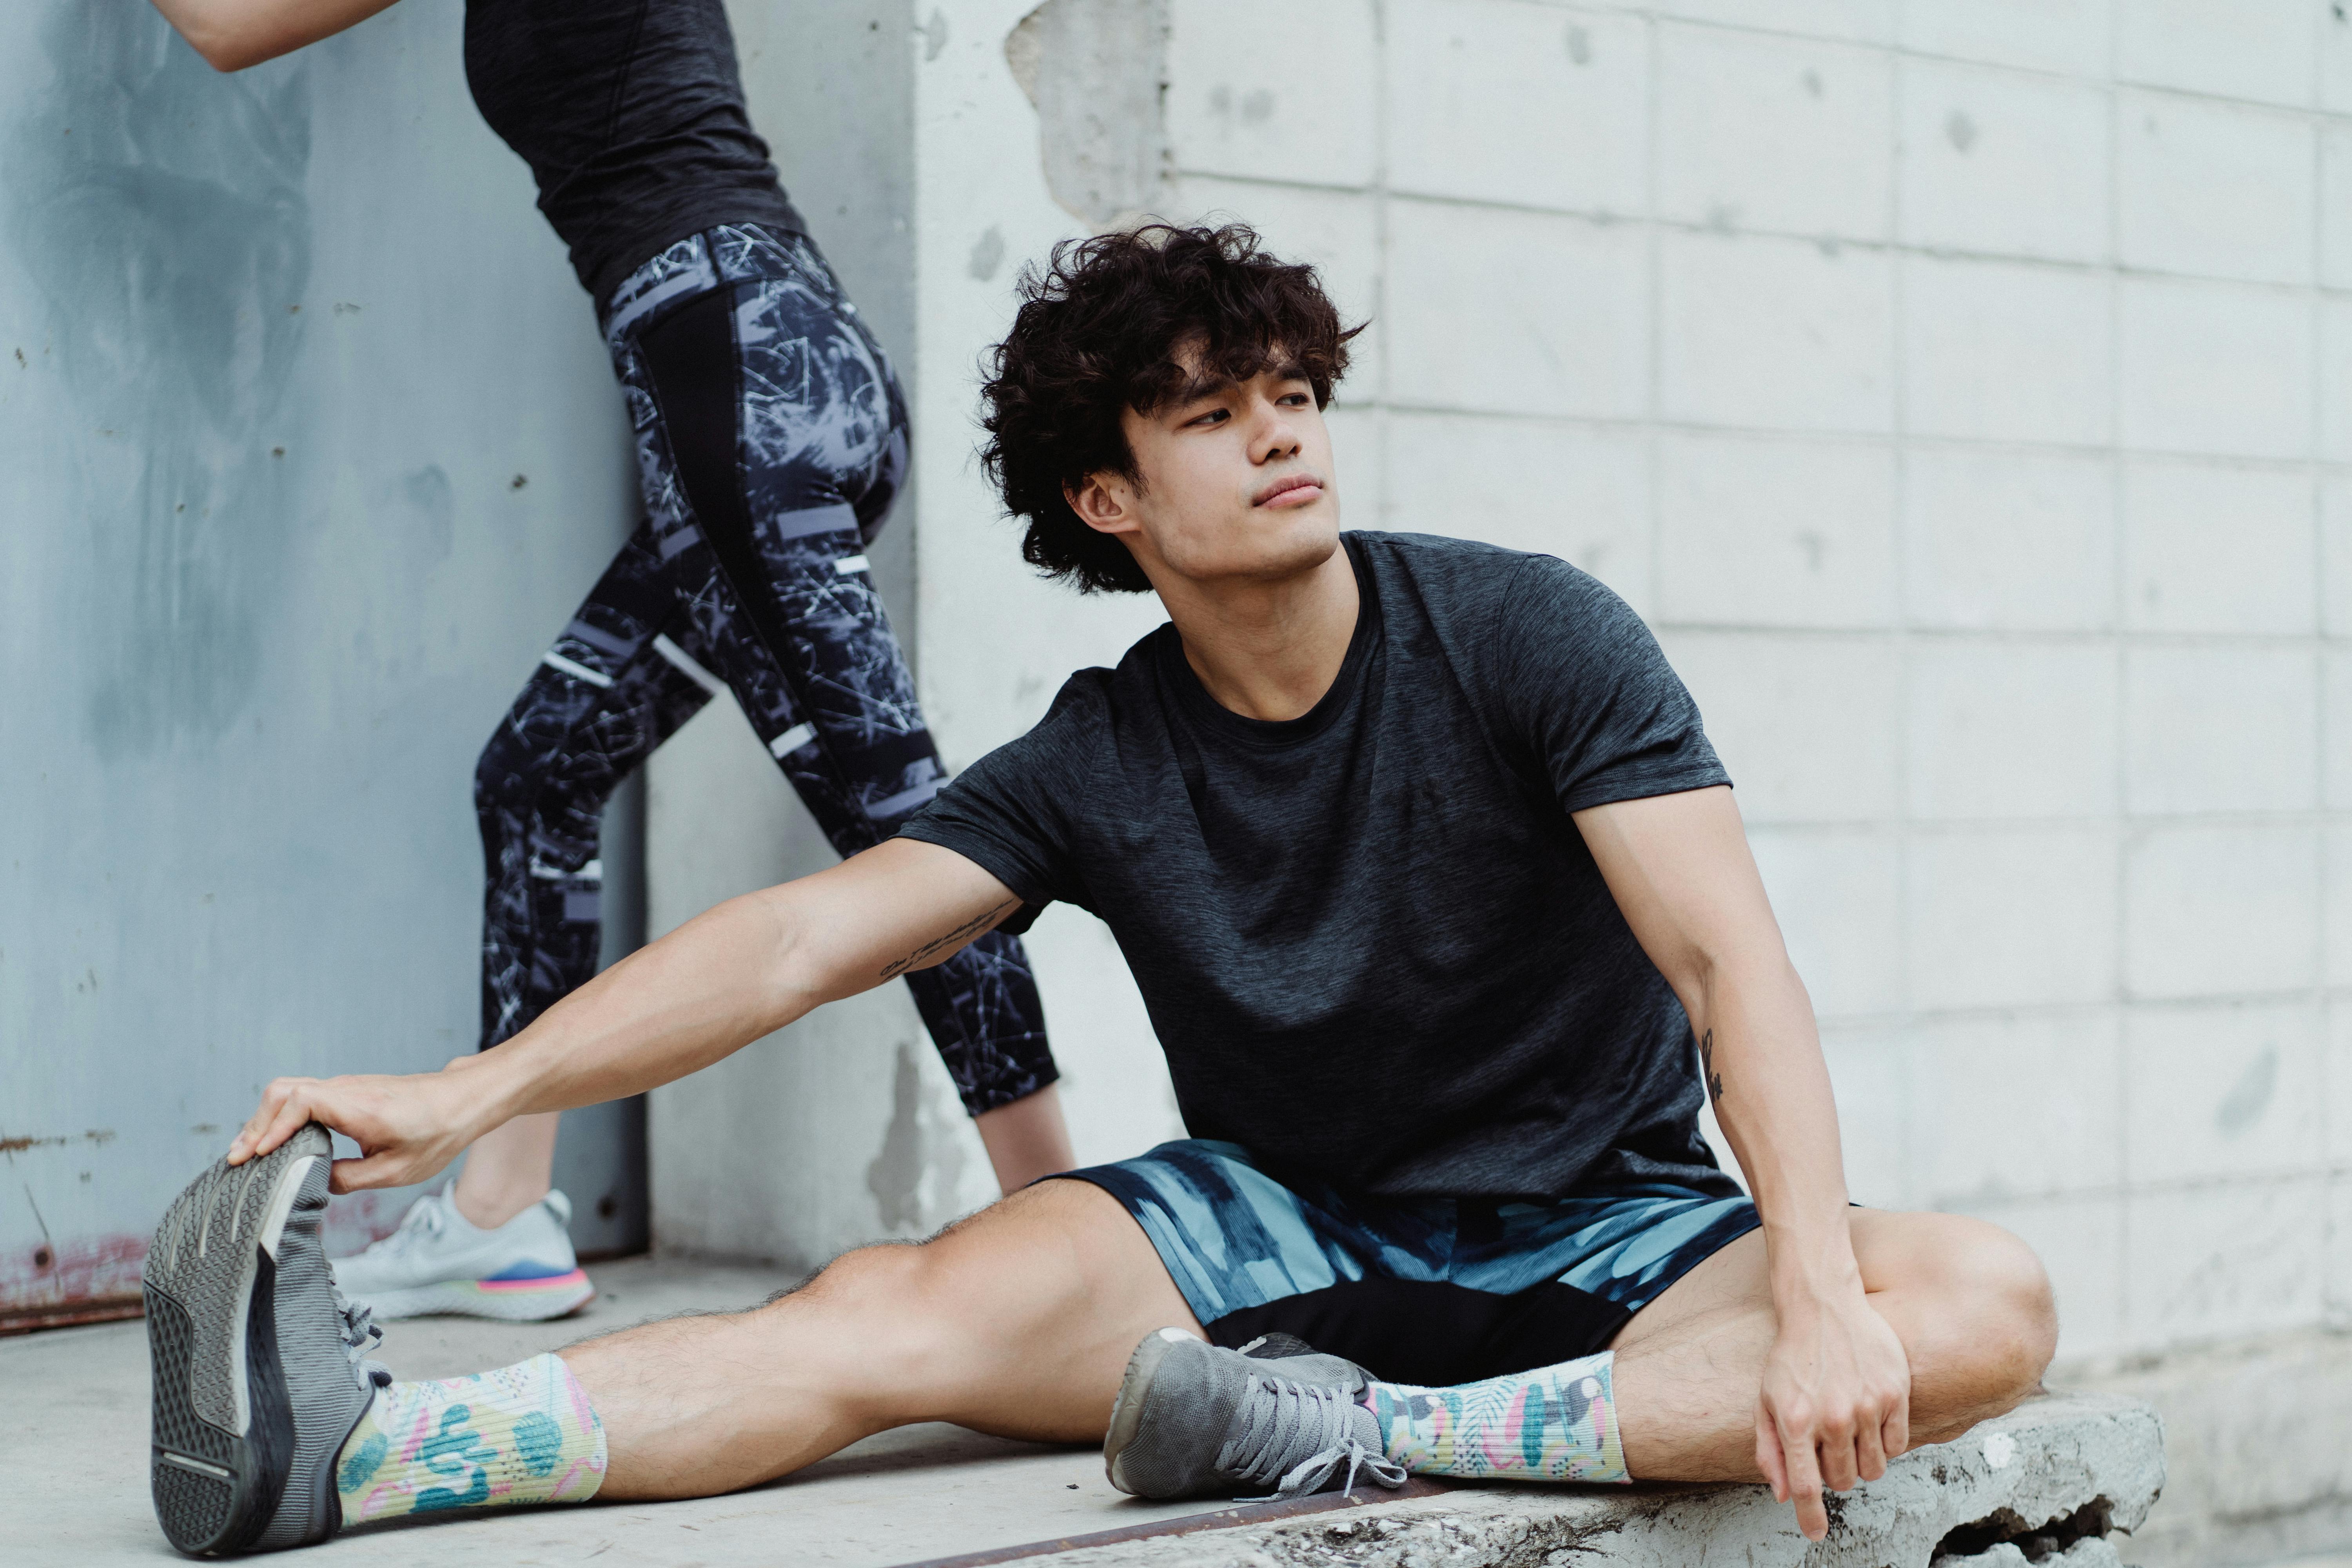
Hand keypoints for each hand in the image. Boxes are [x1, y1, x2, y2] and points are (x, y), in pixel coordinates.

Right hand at [225, 1069, 496, 1193]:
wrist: (463, 1101)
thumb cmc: (437, 1134)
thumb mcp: (395, 1170)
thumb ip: (349, 1179)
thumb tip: (313, 1186)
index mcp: (358, 1106)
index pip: (299, 1101)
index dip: (272, 1128)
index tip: (256, 1156)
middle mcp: (346, 1089)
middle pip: (283, 1091)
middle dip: (256, 1124)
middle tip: (238, 1160)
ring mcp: (345, 1087)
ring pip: (290, 1091)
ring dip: (265, 1120)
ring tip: (247, 1154)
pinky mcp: (347, 1091)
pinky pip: (304, 1096)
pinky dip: (282, 1116)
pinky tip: (276, 1142)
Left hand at [1755, 1279, 1910, 1541]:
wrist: (1822, 1307)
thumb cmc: (1791, 1356)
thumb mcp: (1766, 1400)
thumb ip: (1770, 1450)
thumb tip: (1782, 1494)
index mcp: (1795, 1421)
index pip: (1806, 1486)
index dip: (1811, 1516)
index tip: (1816, 1534)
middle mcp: (1833, 1417)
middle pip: (1843, 1481)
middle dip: (1835, 1474)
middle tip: (1829, 1446)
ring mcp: (1867, 1405)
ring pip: (1873, 1469)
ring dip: (1861, 1461)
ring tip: (1849, 1431)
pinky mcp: (1895, 1394)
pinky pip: (1899, 1445)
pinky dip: (1886, 1443)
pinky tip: (1871, 1419)